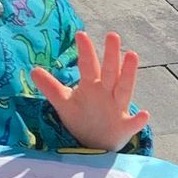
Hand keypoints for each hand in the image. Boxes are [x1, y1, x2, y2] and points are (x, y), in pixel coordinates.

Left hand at [29, 30, 147, 152]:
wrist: (95, 143)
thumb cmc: (82, 117)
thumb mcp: (64, 103)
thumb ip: (51, 87)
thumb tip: (33, 70)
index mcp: (92, 84)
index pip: (88, 65)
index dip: (85, 51)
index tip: (81, 34)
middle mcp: (107, 92)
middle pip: (109, 71)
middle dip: (111, 55)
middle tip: (112, 35)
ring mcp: (117, 108)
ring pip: (124, 89)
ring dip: (128, 74)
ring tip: (132, 55)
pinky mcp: (124, 127)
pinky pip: (132, 123)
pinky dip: (138, 120)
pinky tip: (144, 114)